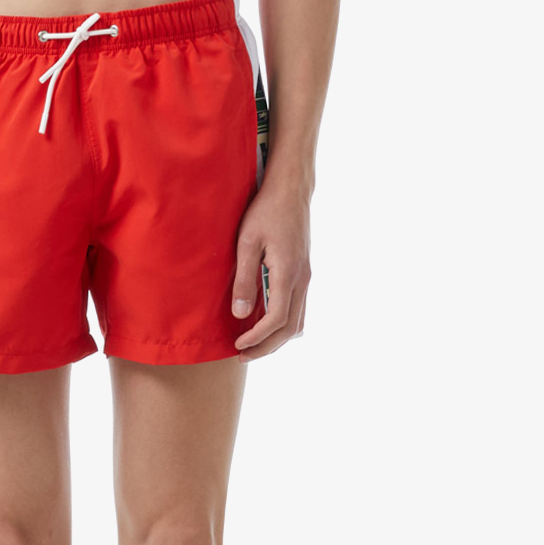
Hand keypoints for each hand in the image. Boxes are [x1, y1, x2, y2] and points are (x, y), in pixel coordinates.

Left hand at [232, 178, 310, 359]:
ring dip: (276, 338)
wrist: (290, 190)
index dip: (257, 337)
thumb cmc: (265, 211)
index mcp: (288, 274)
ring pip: (298, 321)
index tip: (237, 344)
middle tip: (242, 354)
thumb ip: (244, 279)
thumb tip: (241, 313)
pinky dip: (283, 323)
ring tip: (252, 343)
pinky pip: (298, 308)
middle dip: (267, 347)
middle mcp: (302, 280)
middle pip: (290, 328)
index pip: (276, 319)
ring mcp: (306, 277)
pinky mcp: (303, 273)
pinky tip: (264, 322)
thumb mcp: (247, 242)